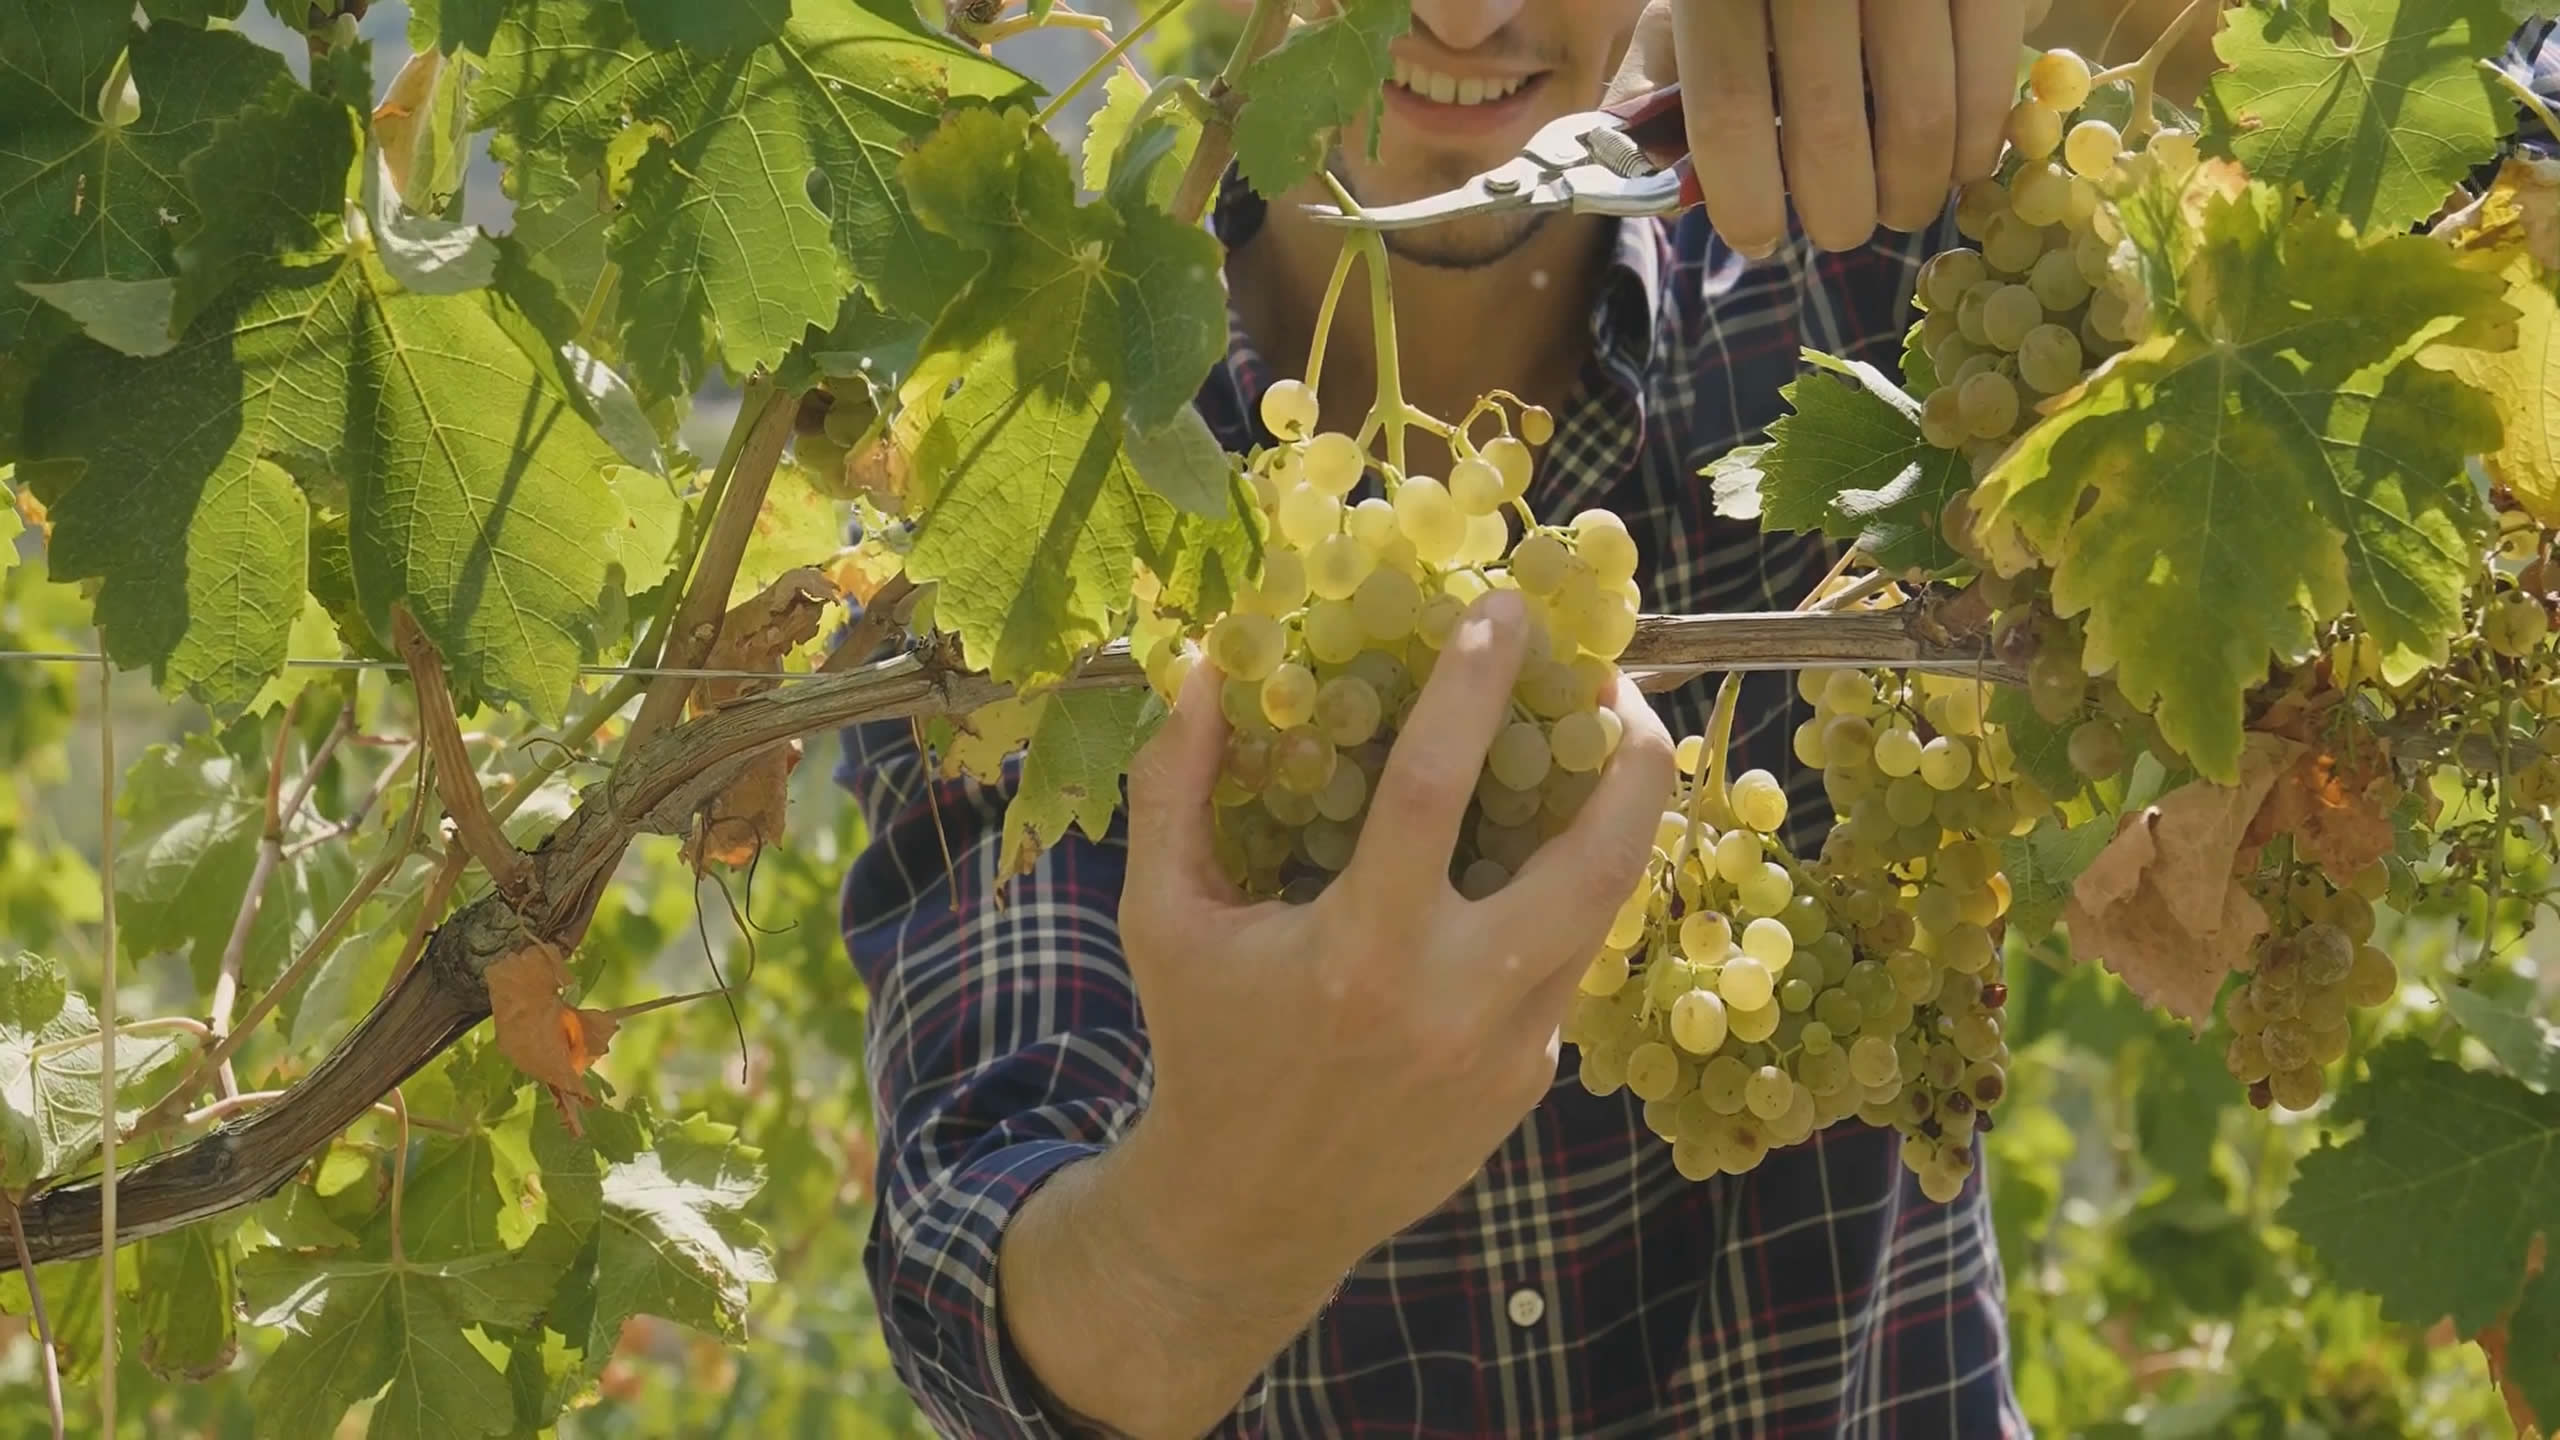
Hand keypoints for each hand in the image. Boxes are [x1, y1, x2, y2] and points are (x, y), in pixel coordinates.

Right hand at [1114, 589, 1675, 1294]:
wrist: (1250, 1211)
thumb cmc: (1202, 1043)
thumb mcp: (1163, 916)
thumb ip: (1175, 786)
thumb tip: (1207, 664)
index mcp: (1360, 951)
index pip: (1437, 791)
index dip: (1475, 689)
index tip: (1504, 611)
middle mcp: (1453, 1000)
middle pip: (1595, 865)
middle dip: (1629, 761)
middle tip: (1618, 682)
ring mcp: (1507, 1049)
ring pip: (1601, 912)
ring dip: (1616, 820)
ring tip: (1602, 748)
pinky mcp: (1529, 1080)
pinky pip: (1562, 963)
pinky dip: (1556, 896)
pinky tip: (1526, 855)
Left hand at [1608, 0, 2029, 255]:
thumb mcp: (1689, 4)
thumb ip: (1658, 87)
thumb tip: (1649, 187)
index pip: (1727, 109)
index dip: (1743, 196)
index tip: (1757, 240)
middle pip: (1827, 123)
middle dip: (1840, 210)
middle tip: (1845, 231)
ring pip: (1918, 111)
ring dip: (1912, 189)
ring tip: (1901, 206)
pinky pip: (1990, 68)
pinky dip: (1975, 135)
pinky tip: (1956, 161)